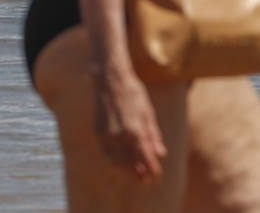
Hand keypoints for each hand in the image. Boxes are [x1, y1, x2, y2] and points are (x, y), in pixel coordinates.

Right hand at [94, 68, 166, 183]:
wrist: (109, 79)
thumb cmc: (133, 93)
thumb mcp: (148, 113)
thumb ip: (153, 136)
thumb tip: (161, 154)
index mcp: (135, 131)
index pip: (145, 159)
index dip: (152, 169)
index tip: (156, 176)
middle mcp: (119, 136)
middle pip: (130, 163)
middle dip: (138, 173)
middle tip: (146, 180)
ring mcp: (106, 134)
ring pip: (116, 160)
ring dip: (126, 168)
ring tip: (134, 172)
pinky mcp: (98, 131)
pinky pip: (107, 151)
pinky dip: (115, 159)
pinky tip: (122, 160)